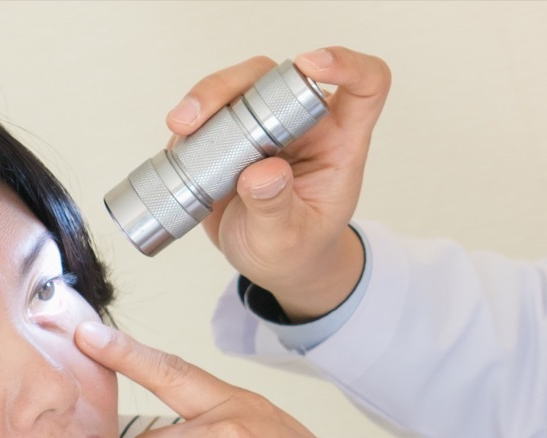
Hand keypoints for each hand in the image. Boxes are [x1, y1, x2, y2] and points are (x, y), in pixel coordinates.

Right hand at [166, 48, 389, 321]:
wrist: (272, 263)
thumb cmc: (295, 251)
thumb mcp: (287, 240)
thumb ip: (277, 208)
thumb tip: (262, 172)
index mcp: (340, 145)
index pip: (365, 86)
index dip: (347, 64)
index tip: (309, 64)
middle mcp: (306, 125)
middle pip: (279, 77)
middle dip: (235, 85)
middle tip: (199, 118)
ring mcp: (269, 125)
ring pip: (240, 85)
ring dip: (205, 99)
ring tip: (181, 130)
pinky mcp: (236, 131)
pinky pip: (212, 109)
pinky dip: (192, 123)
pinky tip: (181, 147)